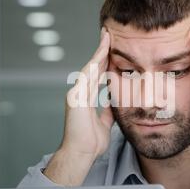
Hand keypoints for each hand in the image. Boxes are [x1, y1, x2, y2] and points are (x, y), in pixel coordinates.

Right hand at [44, 28, 113, 185]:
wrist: (81, 155)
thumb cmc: (90, 142)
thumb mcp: (104, 122)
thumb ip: (107, 110)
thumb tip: (114, 101)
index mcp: (85, 98)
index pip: (97, 74)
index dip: (104, 60)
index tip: (112, 47)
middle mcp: (79, 93)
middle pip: (92, 67)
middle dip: (101, 50)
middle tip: (108, 33)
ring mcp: (76, 94)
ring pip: (89, 68)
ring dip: (98, 52)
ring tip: (106, 37)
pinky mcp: (75, 98)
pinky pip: (86, 78)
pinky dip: (93, 65)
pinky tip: (101, 54)